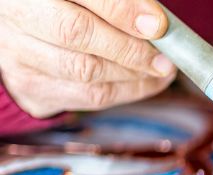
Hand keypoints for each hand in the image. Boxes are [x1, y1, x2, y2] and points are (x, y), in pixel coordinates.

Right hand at [0, 0, 175, 117]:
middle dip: (131, 50)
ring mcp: (19, 57)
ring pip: (85, 73)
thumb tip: (156, 22)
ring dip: (133, 75)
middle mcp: (16, 20)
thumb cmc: (67, 5)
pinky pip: (87, 97)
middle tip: (165, 56)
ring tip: (162, 69)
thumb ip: (117, 1)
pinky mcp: (32, 88)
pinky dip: (125, 91)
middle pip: (78, 38)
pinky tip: (147, 81)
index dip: (123, 12)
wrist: (27, 27)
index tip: (159, 25)